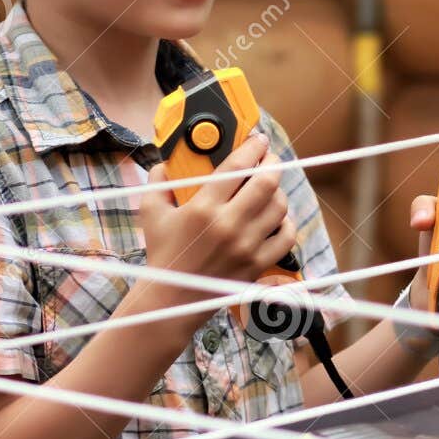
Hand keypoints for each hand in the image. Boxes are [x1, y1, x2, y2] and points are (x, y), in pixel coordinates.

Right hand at [137, 132, 293, 308]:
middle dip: (272, 163)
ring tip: (269, 187)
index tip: (258, 139)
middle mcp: (228, 225)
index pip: (238, 166)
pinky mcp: (257, 263)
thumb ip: (159, 182)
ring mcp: (246, 245)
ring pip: (279, 206)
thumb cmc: (163, 255)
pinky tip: (276, 217)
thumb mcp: (151, 213)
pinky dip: (286, 222)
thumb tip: (165, 162)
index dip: (253, 147)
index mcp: (203, 208)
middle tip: (268, 158)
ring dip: (278, 191)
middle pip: (267, 182)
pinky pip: (286, 236)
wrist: (172, 299)